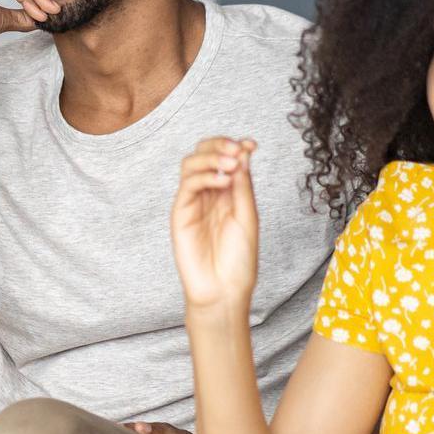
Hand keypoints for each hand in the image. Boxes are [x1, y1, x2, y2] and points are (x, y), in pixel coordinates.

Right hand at [171, 137, 259, 311]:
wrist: (224, 290)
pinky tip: (222, 181)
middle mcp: (208, 194)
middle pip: (204, 154)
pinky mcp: (180, 213)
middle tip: (237, 149)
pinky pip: (187, 185)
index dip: (236, 146)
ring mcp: (193, 202)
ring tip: (230, 164)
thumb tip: (243, 153)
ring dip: (211, 156)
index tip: (252, 144)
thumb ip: (243, 186)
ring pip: (191, 163)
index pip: (225, 159)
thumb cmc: (239, 260)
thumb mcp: (248, 216)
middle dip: (220, 144)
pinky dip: (204, 176)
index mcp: (227, 194)